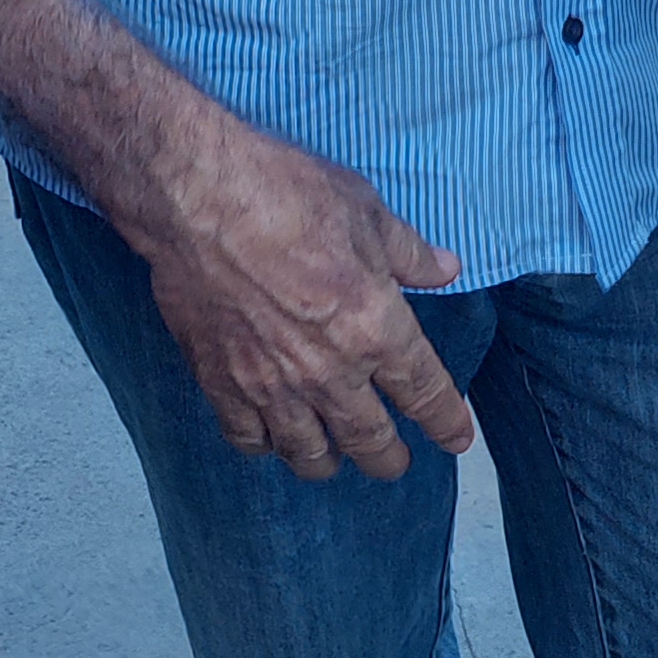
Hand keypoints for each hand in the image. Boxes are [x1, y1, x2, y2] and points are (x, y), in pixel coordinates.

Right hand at [120, 109, 474, 480]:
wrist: (200, 199)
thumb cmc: (286, 194)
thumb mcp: (366, 211)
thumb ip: (409, 252)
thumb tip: (446, 269)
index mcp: (375, 328)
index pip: (425, 392)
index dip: (446, 421)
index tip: (456, 438)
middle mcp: (329, 372)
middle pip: (370, 441)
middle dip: (389, 459)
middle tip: (397, 463)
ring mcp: (272, 385)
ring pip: (308, 453)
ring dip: (328, 462)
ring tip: (334, 460)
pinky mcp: (222, 382)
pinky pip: (248, 438)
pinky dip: (265, 445)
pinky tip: (269, 437)